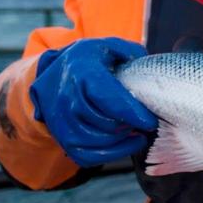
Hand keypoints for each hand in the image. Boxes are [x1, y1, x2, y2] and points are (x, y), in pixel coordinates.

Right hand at [30, 38, 156, 166]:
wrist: (52, 74)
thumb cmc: (87, 60)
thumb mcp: (108, 46)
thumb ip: (131, 53)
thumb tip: (150, 70)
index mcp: (82, 72)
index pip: (109, 99)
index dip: (133, 114)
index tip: (150, 121)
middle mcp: (67, 98)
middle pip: (105, 123)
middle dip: (129, 125)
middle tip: (143, 121)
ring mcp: (60, 120)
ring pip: (97, 142)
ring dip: (121, 140)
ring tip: (135, 131)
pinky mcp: (62, 138)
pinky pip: (87, 156)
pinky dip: (110, 154)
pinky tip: (125, 143)